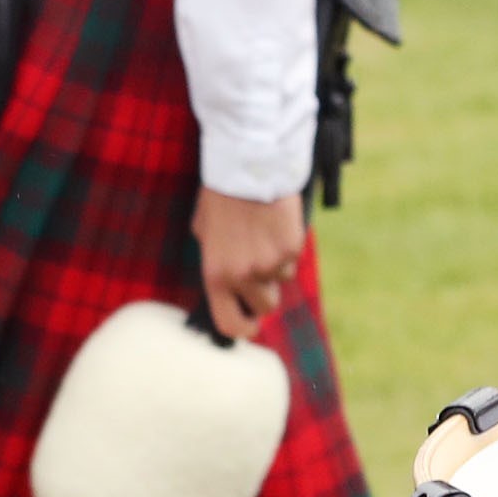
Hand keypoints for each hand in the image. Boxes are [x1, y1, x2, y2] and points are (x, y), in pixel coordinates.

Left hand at [192, 188, 307, 342]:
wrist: (246, 167)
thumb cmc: (220, 196)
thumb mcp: (204, 232)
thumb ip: (216, 260)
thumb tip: (227, 283)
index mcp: (216, 274)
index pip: (229, 323)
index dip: (242, 329)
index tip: (250, 325)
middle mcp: (244, 275)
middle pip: (266, 305)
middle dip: (265, 292)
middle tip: (260, 268)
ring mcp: (270, 263)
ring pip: (282, 279)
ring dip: (277, 265)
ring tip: (264, 235)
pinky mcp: (291, 248)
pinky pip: (293, 258)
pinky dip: (287, 246)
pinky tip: (275, 224)